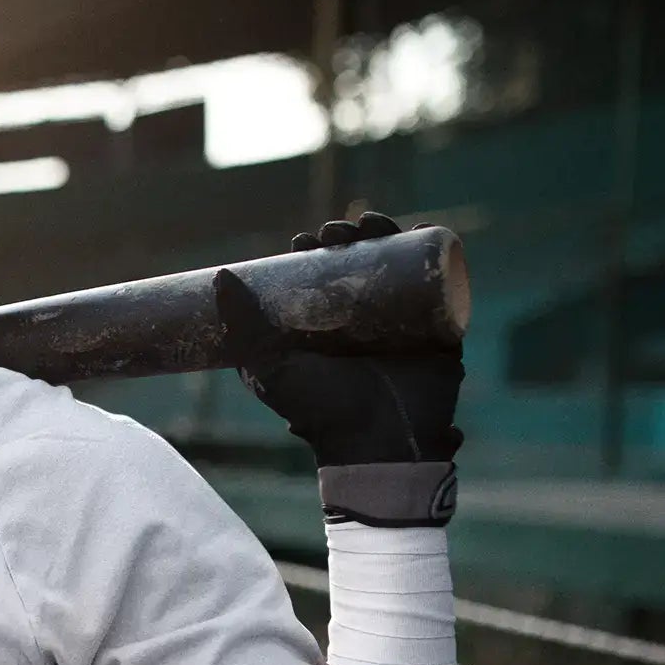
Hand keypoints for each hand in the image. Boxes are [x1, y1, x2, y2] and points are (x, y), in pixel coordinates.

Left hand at [216, 211, 463, 526]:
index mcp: (325, 332)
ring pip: (398, 267)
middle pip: (359, 266)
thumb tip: (222, 276)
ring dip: (386, 235)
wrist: (374, 442)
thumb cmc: (317, 410)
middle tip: (334, 228)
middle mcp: (363, 325)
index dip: (312, 254)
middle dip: (349, 238)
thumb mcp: (269, 367)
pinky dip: (437, 252)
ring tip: (368, 221)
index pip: (319, 280)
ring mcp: (402, 324)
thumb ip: (242, 328)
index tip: (301, 240)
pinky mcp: (437, 329)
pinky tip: (424, 227)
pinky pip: (442, 284)